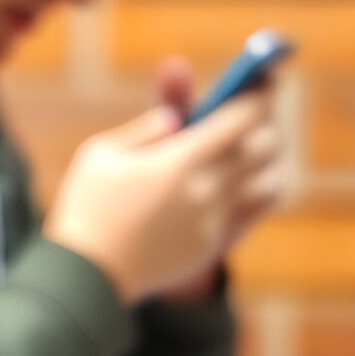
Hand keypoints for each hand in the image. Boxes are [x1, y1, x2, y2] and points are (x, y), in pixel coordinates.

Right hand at [46, 74, 282, 303]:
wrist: (85, 278)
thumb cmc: (85, 209)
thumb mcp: (100, 155)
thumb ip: (145, 129)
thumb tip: (177, 117)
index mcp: (179, 161)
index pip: (241, 117)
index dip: (258, 93)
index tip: (262, 77)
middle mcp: (207, 190)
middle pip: (265, 145)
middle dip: (265, 122)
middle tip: (255, 111)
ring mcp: (215, 220)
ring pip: (269, 178)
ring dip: (265, 158)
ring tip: (248, 148)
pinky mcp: (214, 244)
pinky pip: (256, 209)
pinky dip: (259, 188)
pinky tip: (246, 180)